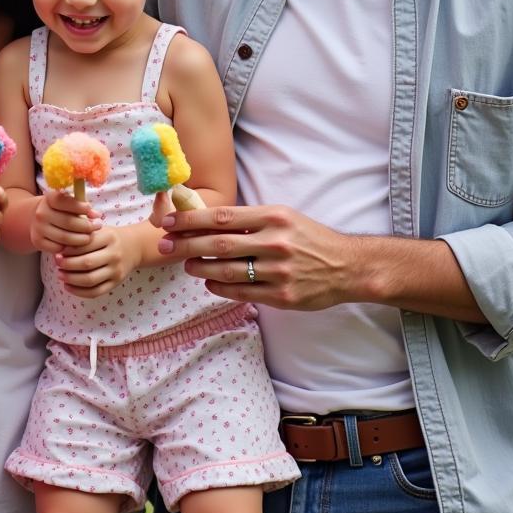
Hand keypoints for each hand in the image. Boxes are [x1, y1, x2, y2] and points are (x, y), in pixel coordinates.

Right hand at [31, 188, 100, 255]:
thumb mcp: (69, 203)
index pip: (64, 201)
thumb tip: (96, 215)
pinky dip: (69, 248)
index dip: (80, 207)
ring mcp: (38, 228)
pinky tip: (77, 245)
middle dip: (86, 226)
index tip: (93, 212)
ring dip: (81, 239)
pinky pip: (58, 248)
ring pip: (64, 237)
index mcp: (49, 199)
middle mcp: (41, 213)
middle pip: (68, 222)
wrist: (39, 220)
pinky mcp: (38, 242)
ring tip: (90, 237)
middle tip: (97, 227)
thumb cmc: (60, 210)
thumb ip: (82, 207)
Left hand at [57, 225, 142, 298]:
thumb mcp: (99, 228)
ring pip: (90, 279)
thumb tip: (60, 243)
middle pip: (87, 263)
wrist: (134, 246)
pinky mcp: (116, 283)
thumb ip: (82, 231)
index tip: (58, 251)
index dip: (69, 250)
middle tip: (57, 263)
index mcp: (109, 237)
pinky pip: (95, 292)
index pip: (85, 244)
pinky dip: (79, 292)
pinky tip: (68, 286)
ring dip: (71, 279)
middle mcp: (114, 254)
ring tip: (60, 275)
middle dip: (68, 265)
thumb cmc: (109, 237)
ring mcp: (116, 270)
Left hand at [158, 204, 354, 309]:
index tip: (169, 221)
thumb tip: (208, 220)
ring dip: (200, 267)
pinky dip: (220, 287)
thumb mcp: (283, 217)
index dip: (192, 220)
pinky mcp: (282, 296)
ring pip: (227, 270)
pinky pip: (242, 292)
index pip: (223, 217)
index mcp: (273, 217)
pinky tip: (209, 281)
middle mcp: (275, 242)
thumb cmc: (310, 238)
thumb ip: (250, 220)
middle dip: (186, 244)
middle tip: (164, 245)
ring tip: (186, 264)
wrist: (347, 266)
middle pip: (219, 244)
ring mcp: (279, 271)